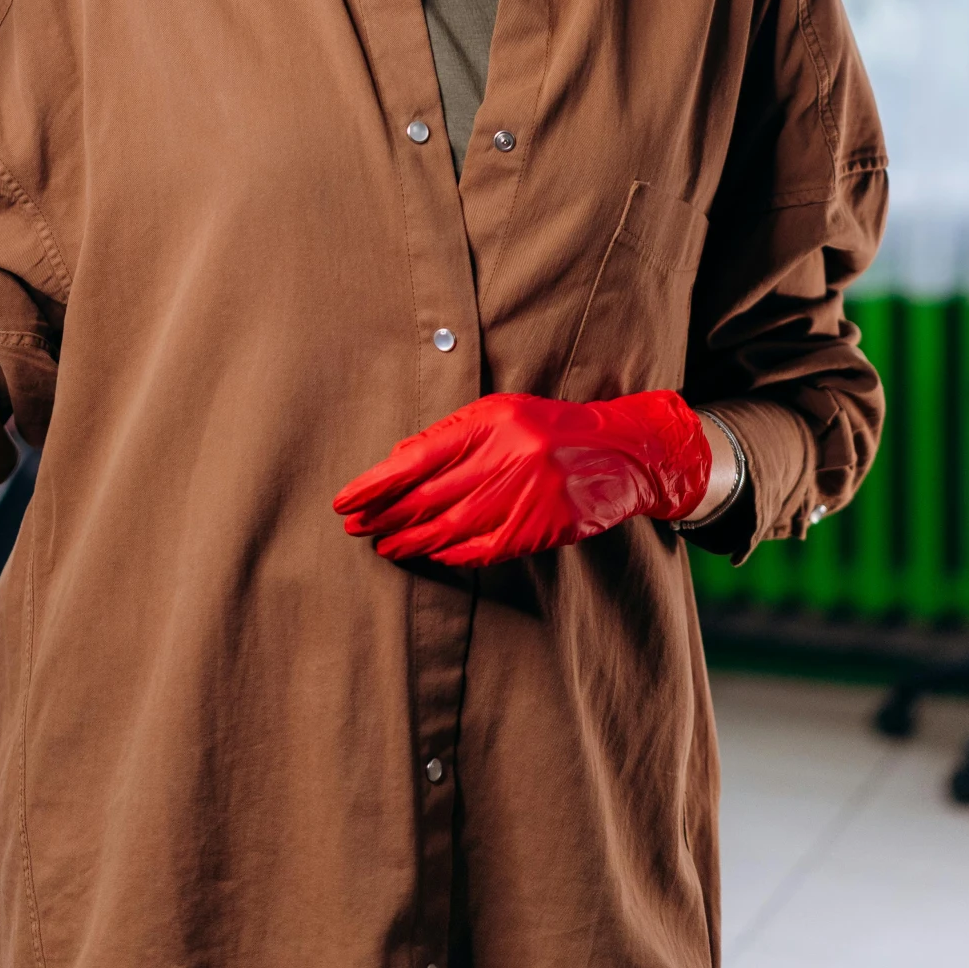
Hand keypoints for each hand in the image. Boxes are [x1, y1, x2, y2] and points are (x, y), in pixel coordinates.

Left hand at [333, 388, 711, 567]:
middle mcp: (505, 458)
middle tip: (354, 528)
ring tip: (383, 546)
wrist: (623, 451)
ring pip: (450, 528)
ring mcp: (524, 496)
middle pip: (427, 496)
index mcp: (490, 422)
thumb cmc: (551, 427)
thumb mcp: (502, 412)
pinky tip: (429, 555)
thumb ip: (452, 434)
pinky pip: (483, 549)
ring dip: (410, 540)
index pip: (416, 457)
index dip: (375, 483)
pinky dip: (451, 555)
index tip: (345, 499)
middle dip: (384, 515)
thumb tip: (396, 461)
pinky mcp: (541, 528)